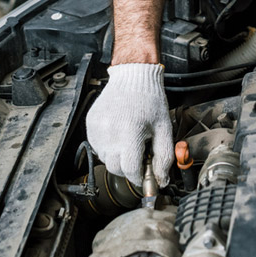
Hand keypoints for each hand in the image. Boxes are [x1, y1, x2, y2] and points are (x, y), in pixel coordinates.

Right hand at [86, 63, 173, 186]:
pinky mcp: (90, 124)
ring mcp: (98, 128)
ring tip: (128, 140)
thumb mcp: (164, 128)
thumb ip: (164, 157)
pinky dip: (107, 147)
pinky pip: (97, 147)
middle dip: (128, 168)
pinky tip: (118, 133)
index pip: (130, 170)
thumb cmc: (150, 100)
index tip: (144, 175)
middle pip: (115, 168)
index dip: (139, 177)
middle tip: (138, 155)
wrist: (133, 76)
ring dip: (116, 157)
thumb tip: (161, 180)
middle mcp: (110, 132)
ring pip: (105, 159)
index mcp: (130, 132)